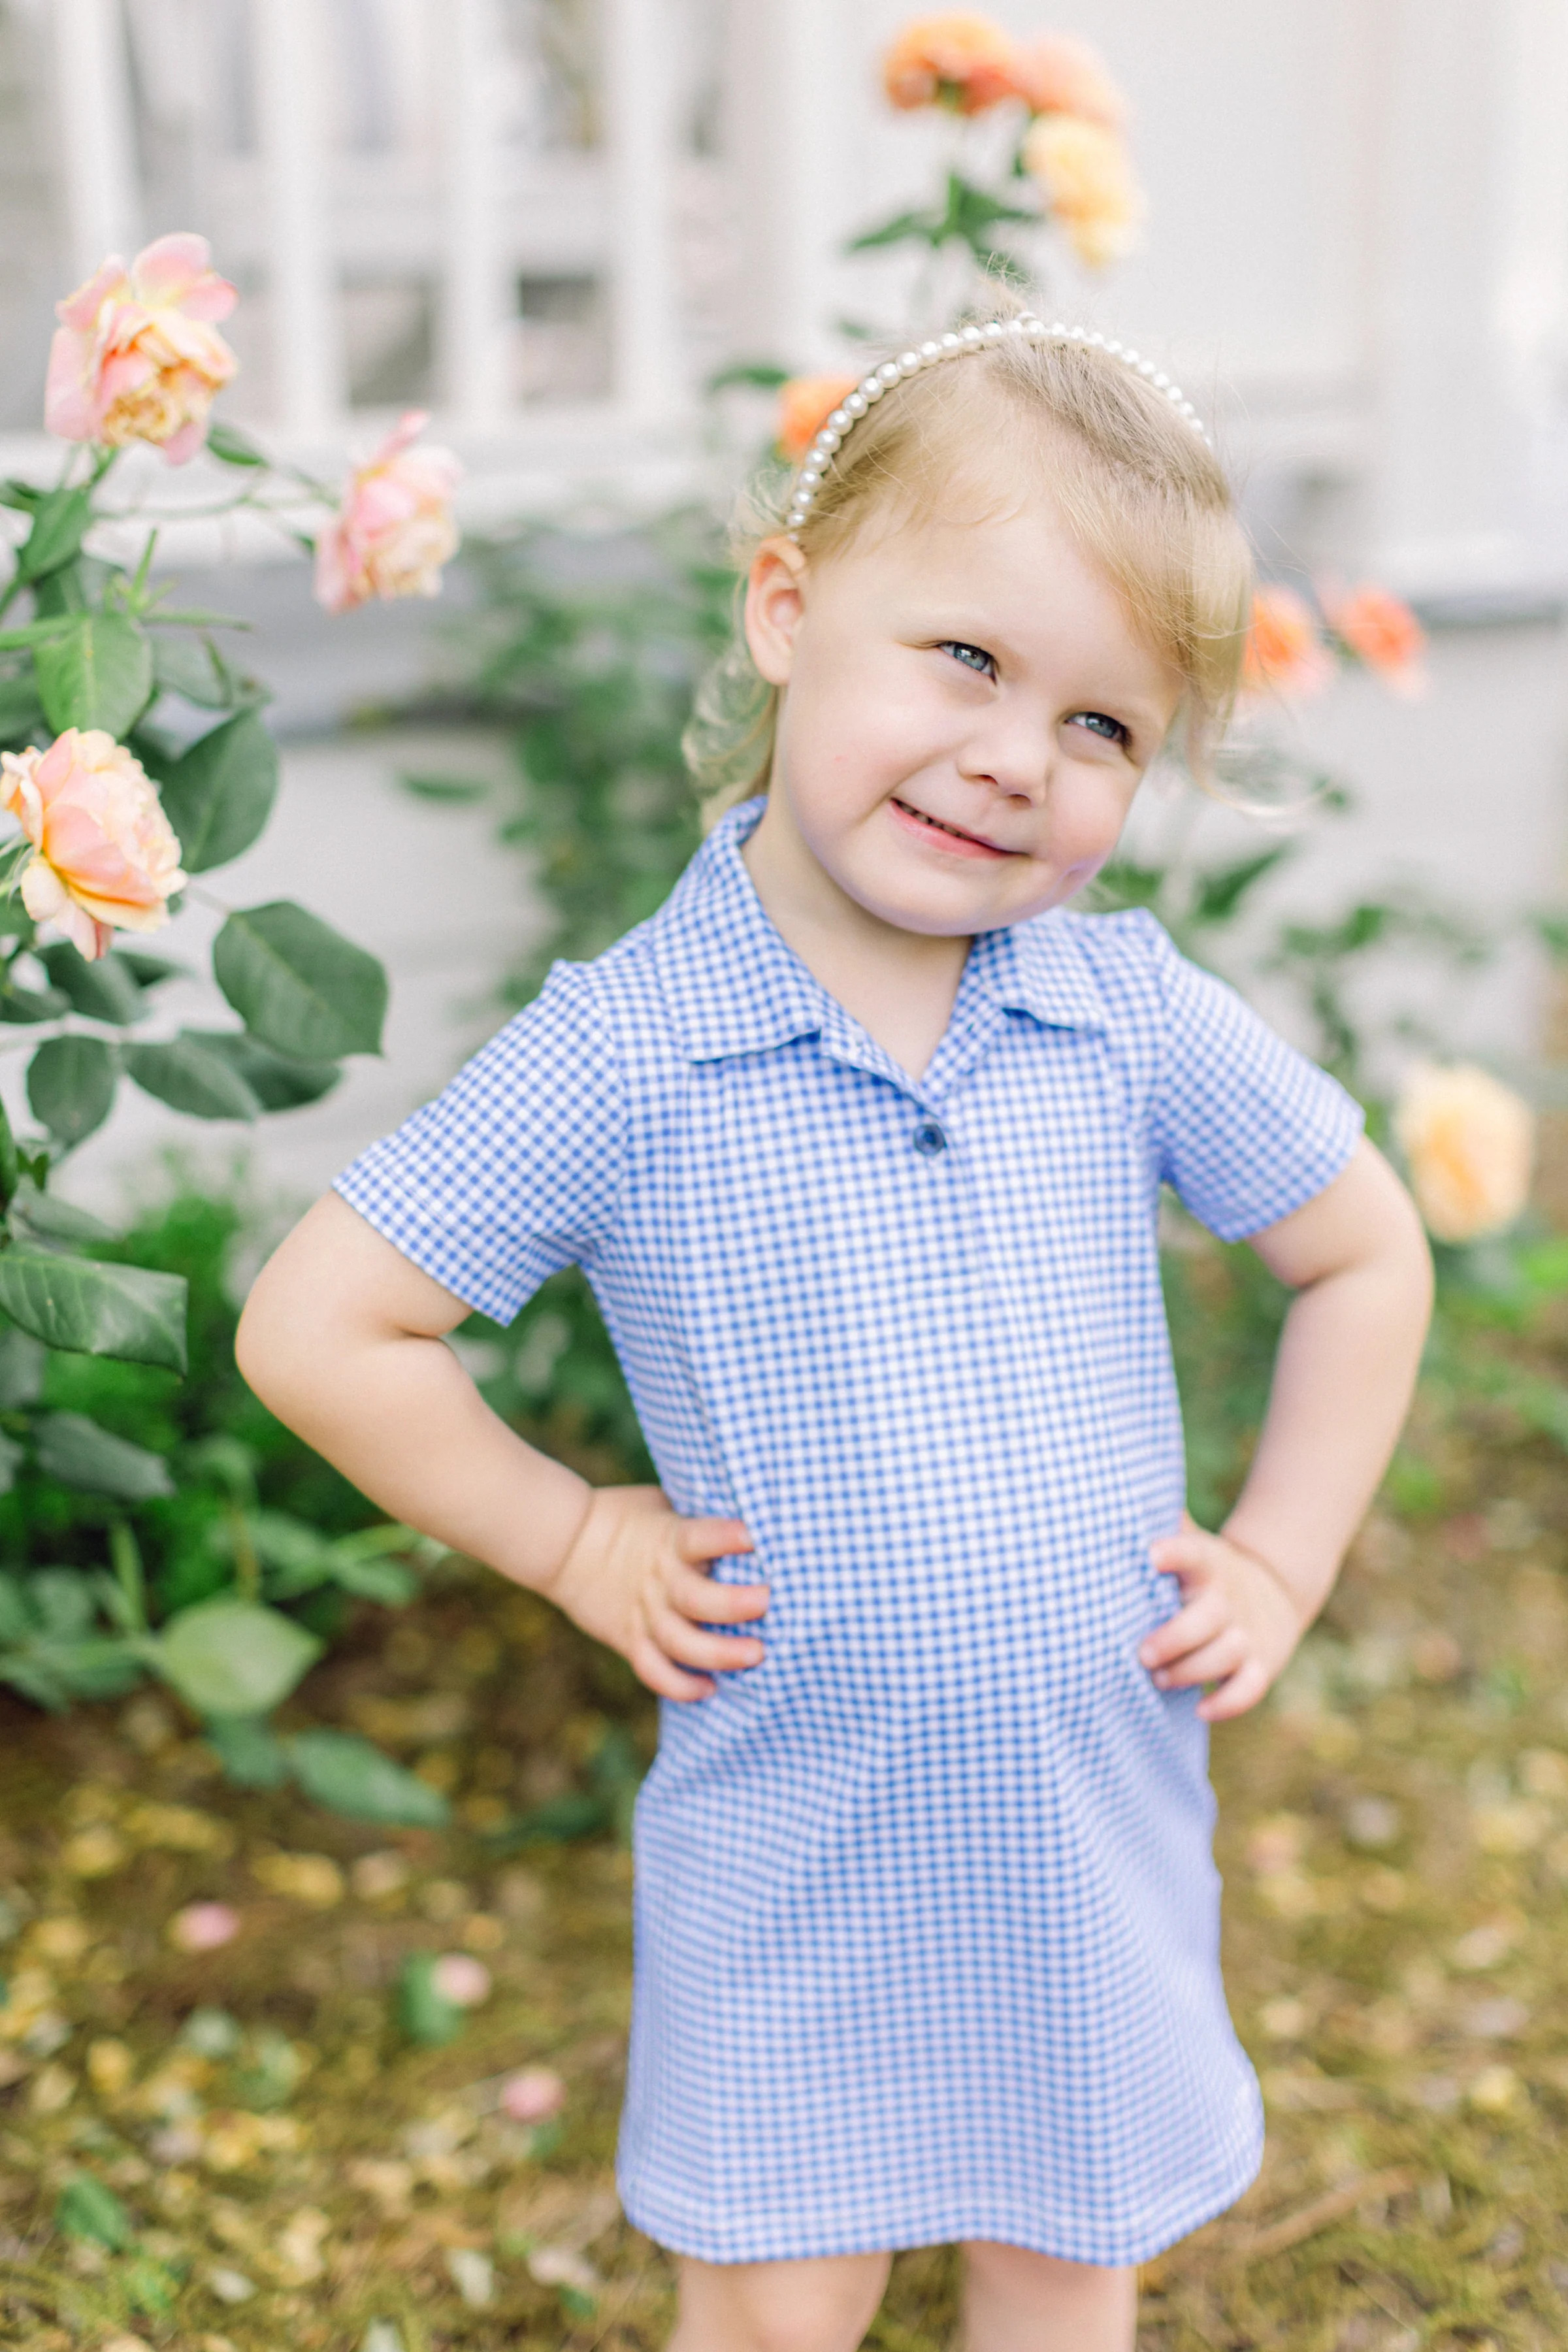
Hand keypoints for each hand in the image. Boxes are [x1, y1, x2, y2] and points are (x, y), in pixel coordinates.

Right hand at [541, 1484, 767, 1701]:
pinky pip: (654, 1671)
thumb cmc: (626, 1515)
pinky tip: (710, 1689)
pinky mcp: (629, 1638)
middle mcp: (659, 1579)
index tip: (757, 1537)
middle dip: (735, 1605)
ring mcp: (644, 1613)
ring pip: (681, 1643)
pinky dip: (680, 1686)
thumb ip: (696, 1516)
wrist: (565, 1543)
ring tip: (756, 1654)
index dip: (728, 1538)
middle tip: (768, 1603)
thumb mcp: (663, 1504)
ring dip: (719, 1653)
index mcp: (669, 1538)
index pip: (702, 1537)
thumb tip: (749, 1513)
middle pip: (697, 1599)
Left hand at [1140, 1522, 1303, 1721]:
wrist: (1272, 1590)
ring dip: (1191, 1671)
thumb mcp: (1191, 1544)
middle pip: (1210, 1616)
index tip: (1150, 1554)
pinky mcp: (1260, 1664)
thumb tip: (1110, 1497)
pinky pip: (1250, 1688)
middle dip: (1175, 1638)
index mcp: (1207, 1565)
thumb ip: (1163, 1529)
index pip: (1192, 1553)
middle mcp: (1227, 1598)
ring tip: (1159, 1679)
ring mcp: (1246, 1633)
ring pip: (1227, 1653)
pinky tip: (1200, 1709)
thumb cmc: (1205, 1572)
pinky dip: (1228, 1703)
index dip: (1174, 1553)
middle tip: (1142, 1654)